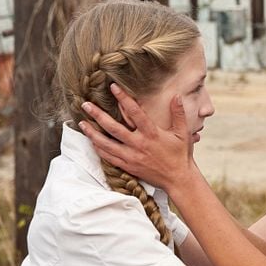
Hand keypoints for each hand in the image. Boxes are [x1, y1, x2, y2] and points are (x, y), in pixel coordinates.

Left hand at [79, 83, 194, 189]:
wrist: (178, 179)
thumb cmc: (181, 155)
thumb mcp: (183, 133)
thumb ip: (179, 114)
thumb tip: (176, 96)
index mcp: (152, 134)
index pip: (135, 112)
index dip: (123, 98)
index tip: (113, 87)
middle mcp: (139, 144)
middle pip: (113, 127)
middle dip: (98, 115)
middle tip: (86, 104)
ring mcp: (132, 157)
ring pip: (107, 144)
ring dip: (93, 133)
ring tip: (82, 123)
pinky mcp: (129, 166)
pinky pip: (109, 157)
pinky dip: (99, 149)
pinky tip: (92, 142)